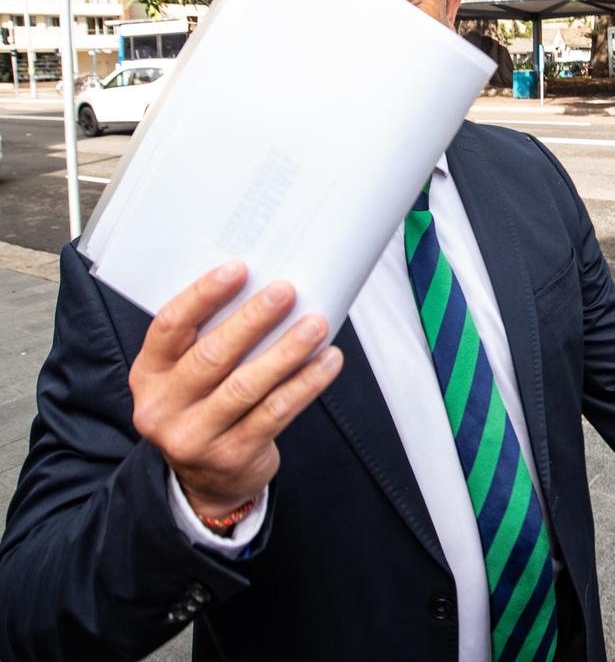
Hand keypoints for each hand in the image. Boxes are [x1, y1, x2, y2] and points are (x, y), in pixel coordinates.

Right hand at [129, 261, 342, 530]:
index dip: (203, 295)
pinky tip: (327, 361)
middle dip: (253, 319)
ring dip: (286, 351)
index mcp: (148, 374)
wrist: (205, 483)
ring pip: (247, 386)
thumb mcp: (185, 376)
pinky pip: (276, 412)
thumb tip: (260, 288)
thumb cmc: (202, 407)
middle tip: (286, 291)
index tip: (238, 269)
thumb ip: (207, 338)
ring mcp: (196, 436)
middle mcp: (164, 407)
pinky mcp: (233, 455)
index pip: (169, 326)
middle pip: (211, 356)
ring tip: (315, 325)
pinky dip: (306, 384)